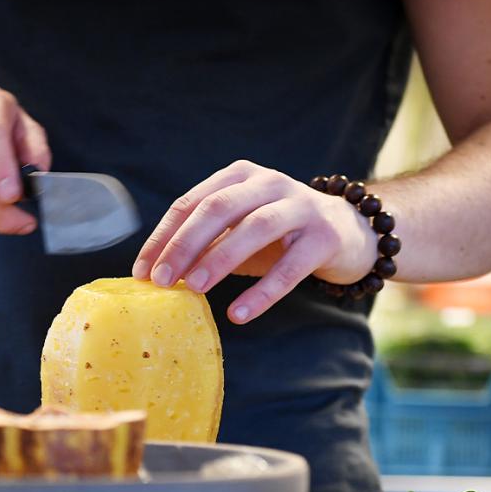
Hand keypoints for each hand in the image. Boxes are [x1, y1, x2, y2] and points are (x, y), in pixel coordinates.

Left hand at [132, 160, 377, 323]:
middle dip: (183, 246)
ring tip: (192, 290)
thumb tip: (155, 275)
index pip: (191, 203)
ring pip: (254, 229)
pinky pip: (290, 267)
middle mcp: (269, 184)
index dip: (163, 237)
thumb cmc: (279, 234)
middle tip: (160, 280)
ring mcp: (300, 207)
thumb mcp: (237, 231)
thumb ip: (204, 244)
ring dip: (218, 260)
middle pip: (218, 209)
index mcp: (239, 177)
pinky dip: (262, 293)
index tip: (141, 271)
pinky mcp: (325, 238)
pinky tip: (239, 314)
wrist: (350, 231)